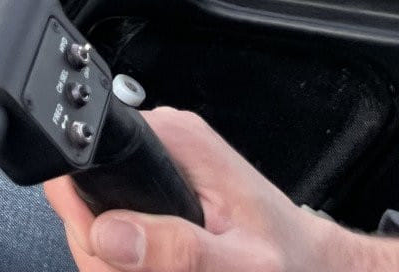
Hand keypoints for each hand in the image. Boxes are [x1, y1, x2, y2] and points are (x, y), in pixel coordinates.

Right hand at [42, 108, 398, 271]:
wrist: (316, 269)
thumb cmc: (293, 264)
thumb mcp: (244, 266)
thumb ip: (178, 250)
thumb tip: (110, 232)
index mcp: (175, 140)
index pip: (85, 163)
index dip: (85, 218)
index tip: (114, 256)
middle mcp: (161, 144)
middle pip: (82, 198)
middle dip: (103, 252)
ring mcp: (157, 167)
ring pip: (92, 219)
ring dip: (111, 261)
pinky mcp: (157, 191)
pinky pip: (113, 225)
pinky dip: (123, 258)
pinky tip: (152, 269)